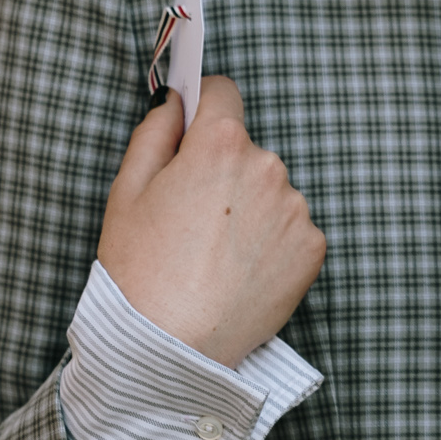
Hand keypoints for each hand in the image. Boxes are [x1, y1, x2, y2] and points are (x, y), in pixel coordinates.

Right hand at [97, 79, 325, 368]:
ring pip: (270, 192)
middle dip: (223, 172)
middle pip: (246, 150)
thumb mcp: (127, 190)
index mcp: (220, 144)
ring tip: (214, 255)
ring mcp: (295, 209)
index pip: (222, 93)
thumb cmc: (140, 270)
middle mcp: (268, 166)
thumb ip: (155, 132)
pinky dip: (271, 244)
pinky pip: (291, 230)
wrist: (170, 346)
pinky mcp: (313, 249)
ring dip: (250, 210)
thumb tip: (176, 101)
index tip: (194, 132)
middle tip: (191, 220)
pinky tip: (239, 272)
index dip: (203, 109)